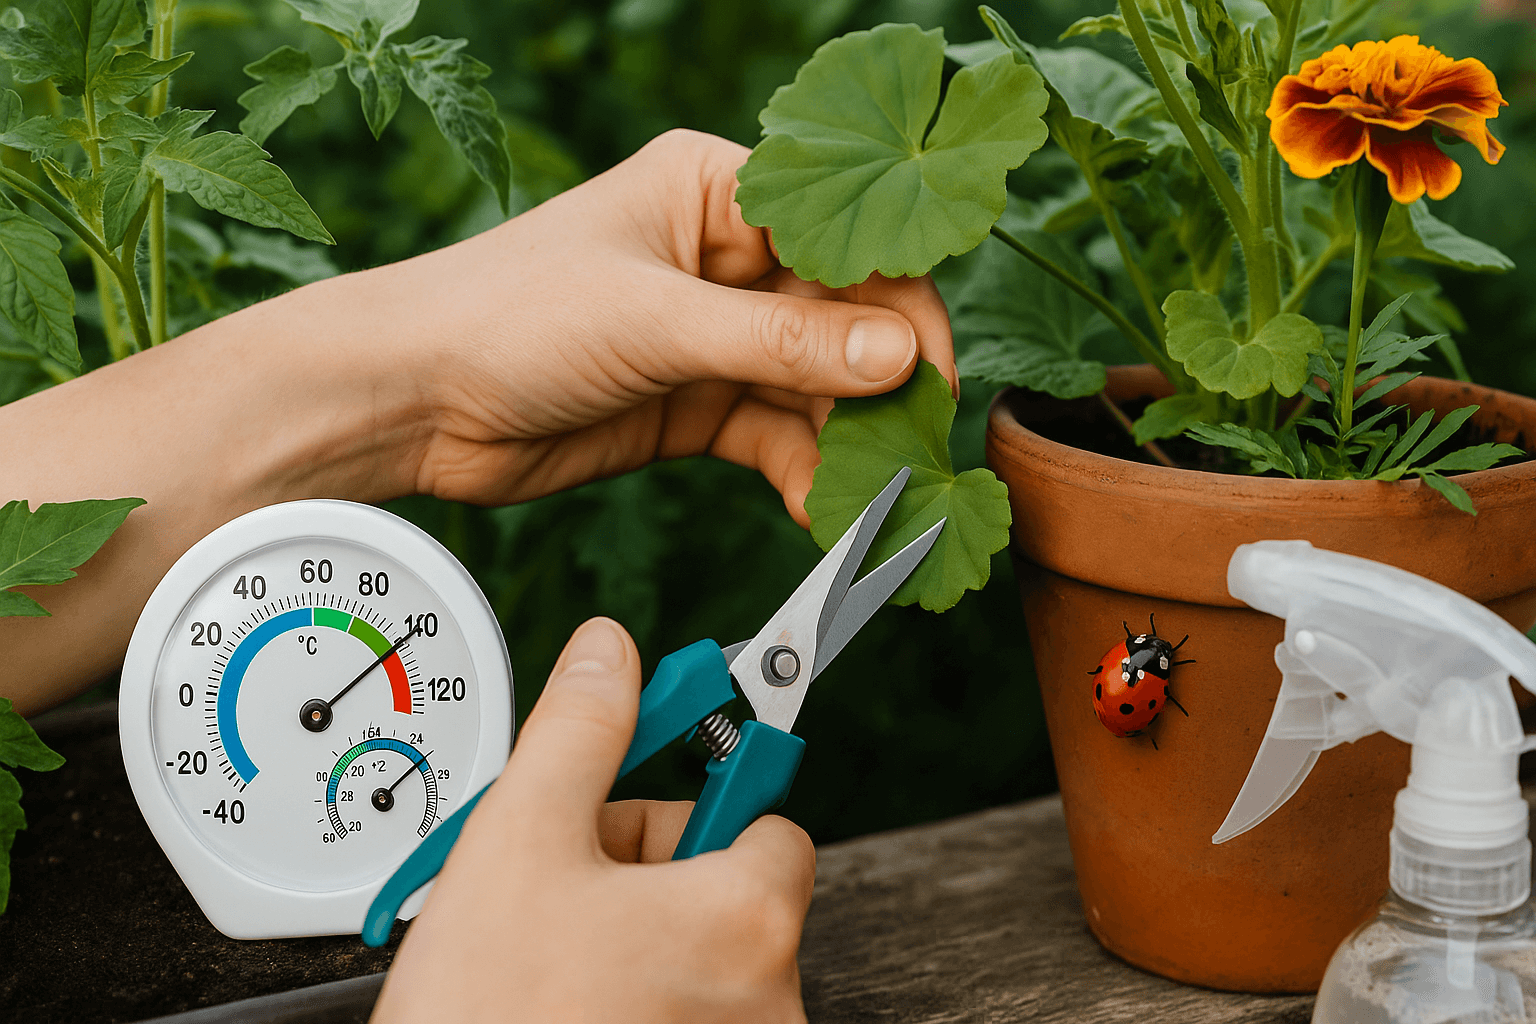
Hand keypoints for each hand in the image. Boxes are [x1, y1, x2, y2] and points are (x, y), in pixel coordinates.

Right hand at [372, 617, 815, 1023]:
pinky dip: (629, 989)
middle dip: (639, 865)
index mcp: (745, 918)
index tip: (655, 771)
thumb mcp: (517, 843)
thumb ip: (578, 731)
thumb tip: (610, 655)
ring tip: (542, 949)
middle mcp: (767, 995)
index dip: (691, 791)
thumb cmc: (487, 1018)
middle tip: (558, 882)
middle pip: (722, 881)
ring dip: (627, 928)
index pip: (767, 814)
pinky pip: (680, 1006)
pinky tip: (558, 996)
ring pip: (694, 949)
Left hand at [384, 128, 955, 523]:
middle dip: (882, 387)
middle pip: (844, 318)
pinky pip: (778, 437)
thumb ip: (782, 341)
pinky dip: (805, 473)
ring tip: (875, 499)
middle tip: (915, 453)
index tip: (932, 374)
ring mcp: (713, 336)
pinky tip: (820, 509)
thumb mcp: (654, 320)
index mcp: (717, 191)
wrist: (412, 400)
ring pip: (817, 387)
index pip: (845, 236)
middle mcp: (726, 259)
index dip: (900, 301)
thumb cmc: (508, 315)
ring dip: (849, 444)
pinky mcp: (697, 404)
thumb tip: (900, 356)